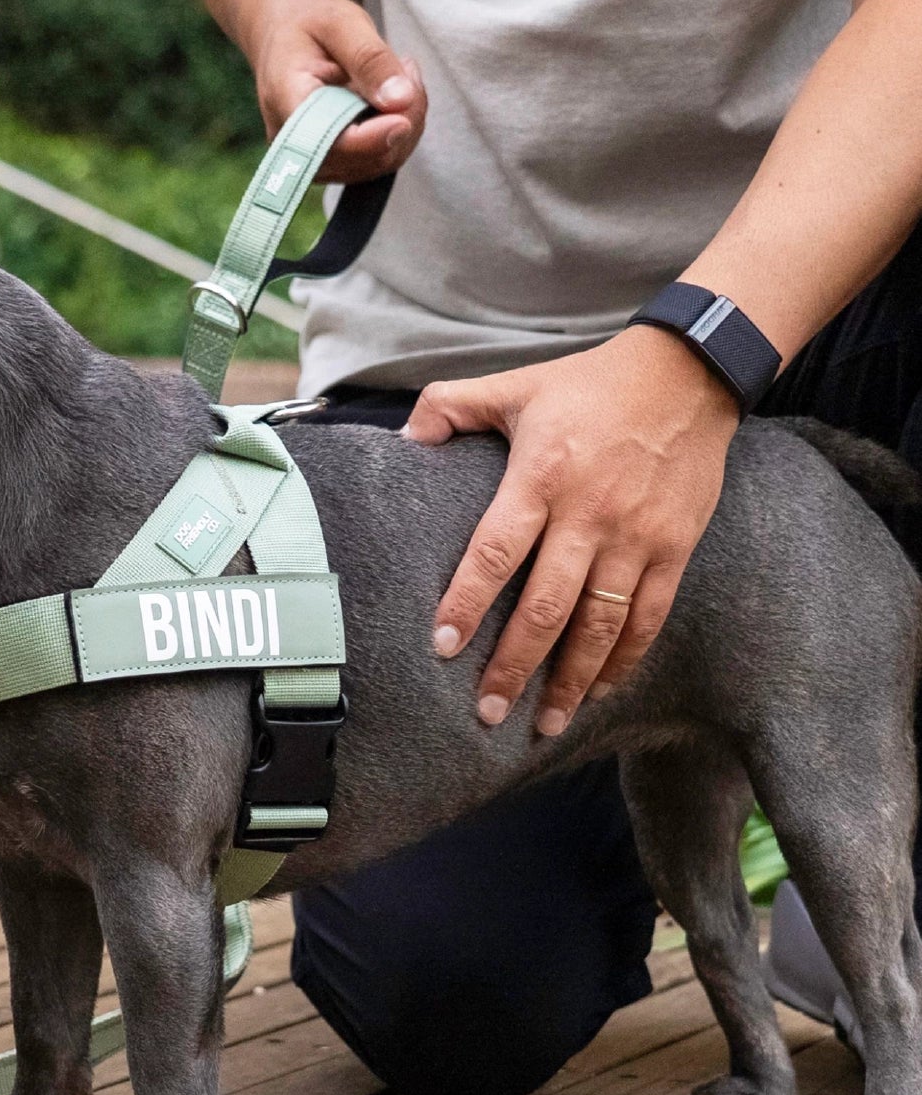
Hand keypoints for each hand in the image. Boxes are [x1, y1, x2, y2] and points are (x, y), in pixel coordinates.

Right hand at [248, 0, 426, 180]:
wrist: (283, 36)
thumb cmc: (307, 25)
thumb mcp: (340, 22)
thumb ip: (370, 58)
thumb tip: (401, 99)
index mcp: (287, 103)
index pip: (331, 142)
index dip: (373, 138)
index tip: (407, 114)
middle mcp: (295, 143)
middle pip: (362, 158)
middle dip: (402, 120)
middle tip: (408, 70)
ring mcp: (314, 158)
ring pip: (378, 163)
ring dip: (406, 123)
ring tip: (402, 75)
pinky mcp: (335, 160)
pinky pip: (379, 159)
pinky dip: (399, 130)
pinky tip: (394, 96)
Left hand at [403, 325, 741, 733]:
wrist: (690, 373)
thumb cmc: (590, 384)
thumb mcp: (515, 384)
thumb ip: (451, 406)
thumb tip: (404, 441)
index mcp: (542, 476)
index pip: (495, 552)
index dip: (467, 602)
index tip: (444, 647)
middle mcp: (590, 513)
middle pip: (546, 606)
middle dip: (514, 665)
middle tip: (487, 711)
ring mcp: (637, 536)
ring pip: (600, 625)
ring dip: (570, 679)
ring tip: (543, 721)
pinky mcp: (676, 548)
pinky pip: (649, 617)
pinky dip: (624, 660)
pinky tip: (598, 690)